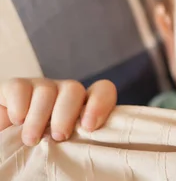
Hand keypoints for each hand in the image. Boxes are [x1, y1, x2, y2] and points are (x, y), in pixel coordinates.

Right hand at [0, 78, 116, 145]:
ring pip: (47, 89)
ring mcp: (40, 88)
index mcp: (82, 106)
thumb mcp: (65, 150)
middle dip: (66, 115)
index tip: (89, 126)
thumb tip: (90, 151)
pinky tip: (17, 121)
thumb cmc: (40, 153)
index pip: (102, 90)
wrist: (9, 148)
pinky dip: (19, 105)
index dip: (100, 103)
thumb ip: (80, 143)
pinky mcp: (15, 88)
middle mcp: (63, 94)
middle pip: (74, 88)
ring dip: (39, 117)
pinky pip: (20, 87)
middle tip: (58, 137)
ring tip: (32, 140)